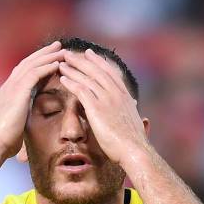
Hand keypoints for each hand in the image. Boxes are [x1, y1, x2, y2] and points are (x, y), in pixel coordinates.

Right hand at [0, 41, 64, 158]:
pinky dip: (46, 67)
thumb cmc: (6, 140)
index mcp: (8, 92)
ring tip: (62, 51)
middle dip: (43, 53)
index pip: (24, 72)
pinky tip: (57, 64)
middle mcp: (9, 86)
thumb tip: (28, 121)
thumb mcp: (16, 124)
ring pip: (32, 65)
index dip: (38, 64)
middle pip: (28, 63)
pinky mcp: (17, 92)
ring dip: (48, 56)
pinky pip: (34, 74)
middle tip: (58, 46)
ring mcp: (12, 87)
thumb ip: (22, 116)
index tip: (51, 59)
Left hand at [59, 49, 147, 165]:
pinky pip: (81, 90)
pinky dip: (71, 82)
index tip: (90, 54)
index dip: (99, 62)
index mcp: (126, 97)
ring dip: (73, 68)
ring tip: (62, 62)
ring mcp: (107, 100)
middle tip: (69, 53)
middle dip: (82, 60)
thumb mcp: (137, 126)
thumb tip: (141, 118)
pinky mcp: (97, 109)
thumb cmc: (135, 144)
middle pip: (97, 71)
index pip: (111, 73)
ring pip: (88, 78)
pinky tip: (62, 78)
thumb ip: (136, 118)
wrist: (134, 150)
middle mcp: (117, 94)